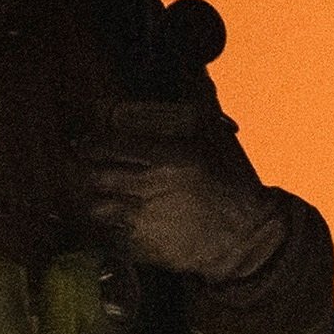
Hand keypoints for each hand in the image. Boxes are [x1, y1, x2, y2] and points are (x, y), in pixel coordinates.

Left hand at [82, 106, 293, 284]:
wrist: (247, 237)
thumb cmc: (230, 186)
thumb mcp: (213, 141)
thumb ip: (185, 114)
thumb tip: (174, 85)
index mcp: (167, 157)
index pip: (107, 146)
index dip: (90, 144)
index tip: (86, 145)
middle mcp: (151, 187)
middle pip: (94, 176)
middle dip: (87, 172)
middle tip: (88, 170)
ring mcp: (144, 221)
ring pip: (96, 208)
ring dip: (96, 201)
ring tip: (103, 198)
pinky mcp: (143, 248)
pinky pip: (108, 237)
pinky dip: (108, 230)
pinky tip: (119, 224)